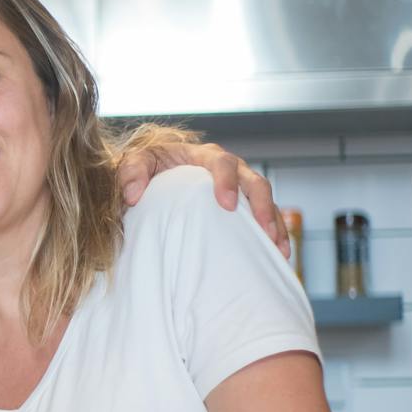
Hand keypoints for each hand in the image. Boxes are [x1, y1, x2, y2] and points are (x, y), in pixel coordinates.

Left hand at [118, 139, 288, 257]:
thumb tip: (132, 194)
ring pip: (266, 201)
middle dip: (263, 206)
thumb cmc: (146, 168)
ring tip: (279, 249)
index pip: (223, 163)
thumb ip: (131, 172)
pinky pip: (265, 217)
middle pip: (255, 182)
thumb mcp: (135, 162)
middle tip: (264, 230)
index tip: (226, 205)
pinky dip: (275, 234)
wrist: (153, 177)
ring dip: (275, 224)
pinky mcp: (244, 205)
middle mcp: (230, 168)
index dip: (228, 182)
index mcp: (204, 156)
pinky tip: (279, 255)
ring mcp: (240, 187)